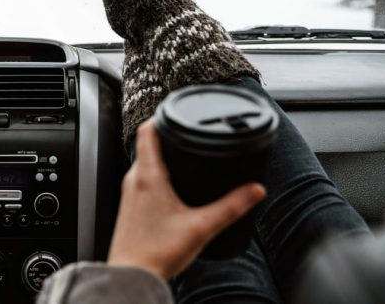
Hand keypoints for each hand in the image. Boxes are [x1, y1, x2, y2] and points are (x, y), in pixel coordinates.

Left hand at [107, 119, 265, 279]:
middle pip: (147, 145)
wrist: (132, 275)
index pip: (146, 130)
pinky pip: (141, 180)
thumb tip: (255, 190)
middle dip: (167, 137)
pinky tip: (172, 186)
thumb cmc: (157, 253)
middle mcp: (133, 179)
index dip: (160, 115)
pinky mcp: (129, 207)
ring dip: (161, 156)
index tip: (174, 110)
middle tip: (186, 134)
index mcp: (147, 175)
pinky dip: (156, 174)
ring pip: (144, 163)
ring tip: (182, 156)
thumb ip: (231, 206)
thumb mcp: (202, 226)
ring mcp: (128, 193)